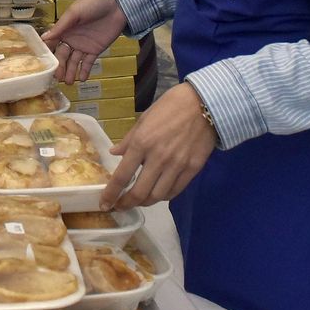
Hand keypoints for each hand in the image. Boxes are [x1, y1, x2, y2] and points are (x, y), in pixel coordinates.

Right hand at [41, 0, 126, 81]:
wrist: (116, 6)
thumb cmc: (92, 5)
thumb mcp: (74, 13)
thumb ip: (60, 26)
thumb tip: (43, 38)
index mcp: (64, 30)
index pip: (52, 44)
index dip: (47, 54)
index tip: (41, 65)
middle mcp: (71, 39)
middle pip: (62, 56)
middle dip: (59, 67)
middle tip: (57, 78)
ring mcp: (83, 46)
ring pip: (74, 61)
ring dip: (70, 71)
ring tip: (68, 82)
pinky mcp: (95, 50)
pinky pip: (88, 62)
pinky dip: (84, 71)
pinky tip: (81, 79)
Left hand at [100, 83, 217, 209]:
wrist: (204, 103)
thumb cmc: (170, 106)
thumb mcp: (143, 118)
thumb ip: (128, 140)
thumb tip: (114, 153)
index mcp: (141, 143)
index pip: (121, 176)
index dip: (111, 194)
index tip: (104, 204)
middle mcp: (158, 158)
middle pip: (139, 193)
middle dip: (126, 204)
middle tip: (120, 206)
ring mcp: (177, 165)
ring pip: (157, 196)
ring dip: (145, 202)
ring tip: (139, 200)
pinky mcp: (193, 169)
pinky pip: (175, 190)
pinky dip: (164, 196)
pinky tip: (158, 193)